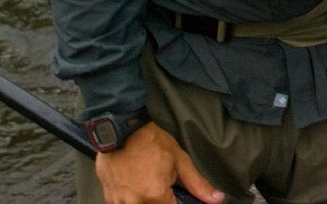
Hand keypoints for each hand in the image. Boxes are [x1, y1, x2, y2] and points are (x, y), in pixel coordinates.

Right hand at [94, 121, 222, 203]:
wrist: (122, 130)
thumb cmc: (152, 142)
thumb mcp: (180, 160)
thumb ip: (197, 184)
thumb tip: (217, 199)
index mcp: (155, 195)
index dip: (179, 202)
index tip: (178, 195)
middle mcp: (135, 203)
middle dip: (163, 199)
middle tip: (163, 183)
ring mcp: (119, 203)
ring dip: (148, 199)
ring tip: (149, 181)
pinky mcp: (109, 199)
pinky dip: (134, 199)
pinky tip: (137, 185)